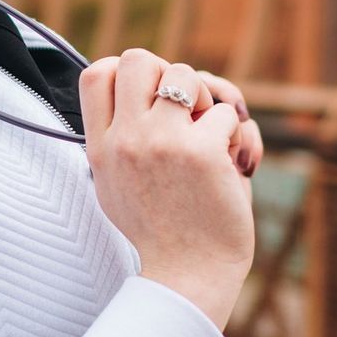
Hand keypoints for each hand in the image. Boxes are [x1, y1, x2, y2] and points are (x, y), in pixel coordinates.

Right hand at [77, 48, 260, 331]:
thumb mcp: (117, 186)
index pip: (96, 73)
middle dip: (170, 75)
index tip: (150, 98)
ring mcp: (161, 143)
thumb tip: (151, 89)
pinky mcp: (201, 152)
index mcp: (100, 149)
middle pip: (139, 58)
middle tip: (186, 113)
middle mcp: (124, 141)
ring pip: (187, 74)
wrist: (188, 279)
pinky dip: (239, 137)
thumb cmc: (164, 234)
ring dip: (208, 99)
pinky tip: (237, 166)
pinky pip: (227, 112)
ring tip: (213, 136)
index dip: (128, 73)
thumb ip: (122, 141)